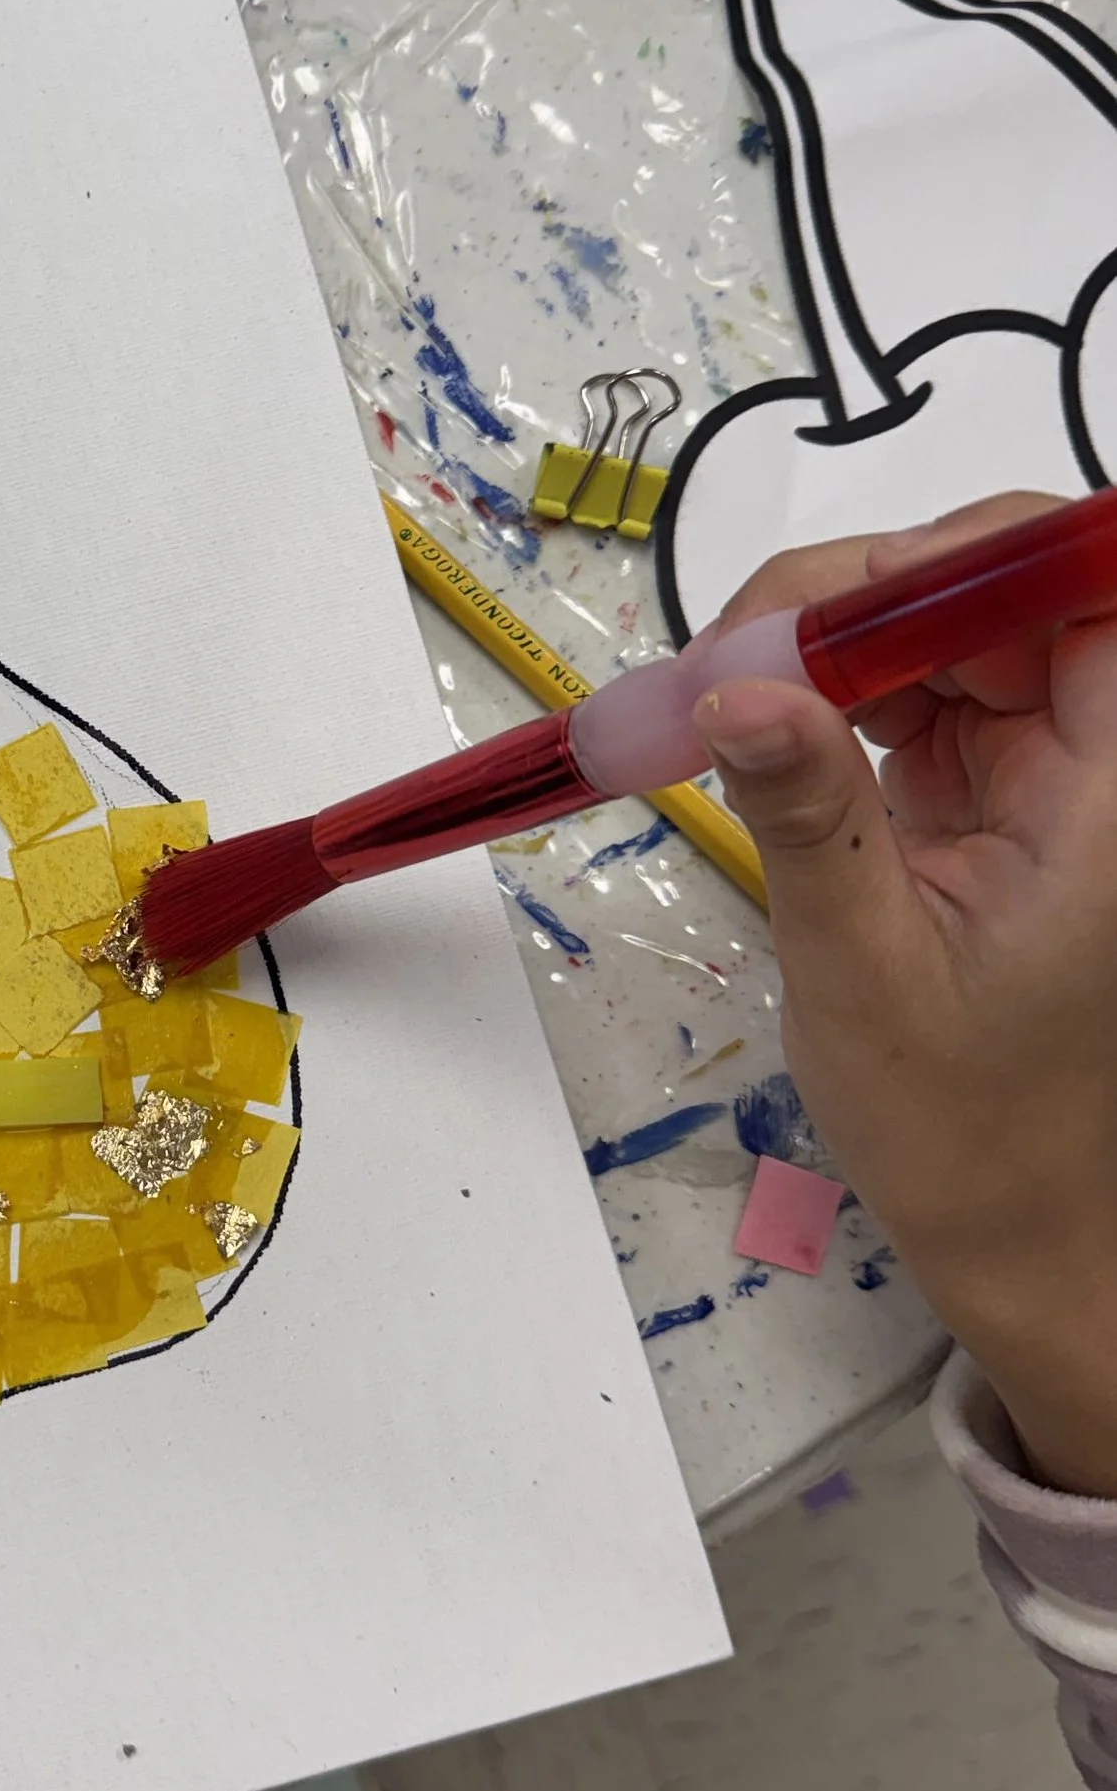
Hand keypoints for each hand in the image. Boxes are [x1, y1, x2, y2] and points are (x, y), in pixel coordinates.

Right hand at [694, 493, 1116, 1497]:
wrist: (1018, 1234)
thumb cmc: (968, 1132)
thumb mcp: (867, 972)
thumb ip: (808, 816)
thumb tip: (736, 687)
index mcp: (1115, 793)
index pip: (1083, 591)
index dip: (973, 556)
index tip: (835, 602)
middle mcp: (1100, 762)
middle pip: (1005, 593)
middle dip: (865, 595)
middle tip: (728, 656)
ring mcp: (1052, 773)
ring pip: (952, 633)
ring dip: (833, 643)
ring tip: (714, 695)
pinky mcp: (999, 796)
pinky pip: (925, 696)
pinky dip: (834, 698)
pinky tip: (755, 731)